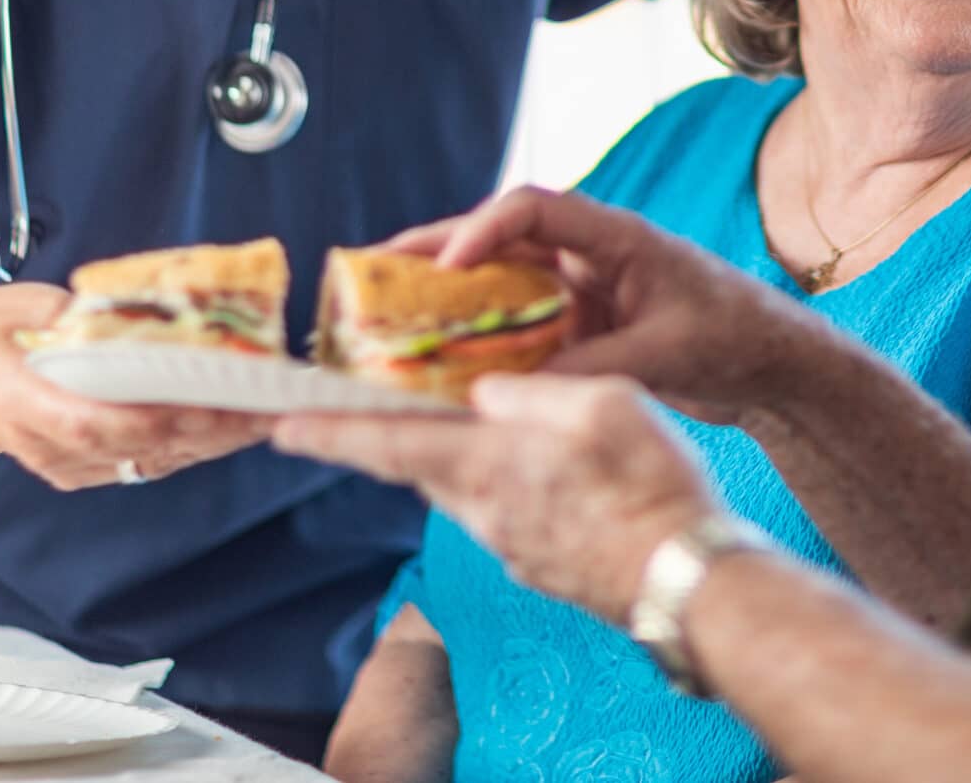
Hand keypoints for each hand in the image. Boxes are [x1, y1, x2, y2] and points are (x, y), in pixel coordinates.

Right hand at [0, 282, 274, 490]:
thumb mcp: (15, 306)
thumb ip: (74, 313)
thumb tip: (137, 309)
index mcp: (19, 402)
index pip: (92, 424)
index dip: (153, 421)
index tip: (207, 405)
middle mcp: (45, 445)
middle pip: (136, 447)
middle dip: (207, 428)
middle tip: (266, 402)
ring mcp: (66, 465)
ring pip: (150, 460)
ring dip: (213, 439)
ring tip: (270, 409)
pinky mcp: (86, 470)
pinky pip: (148, 461)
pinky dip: (195, 444)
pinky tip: (237, 421)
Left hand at [272, 373, 719, 623]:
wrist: (688, 582)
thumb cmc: (653, 487)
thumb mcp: (603, 405)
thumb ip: (533, 392)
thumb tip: (485, 388)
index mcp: (490, 464)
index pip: (388, 443)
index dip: (332, 432)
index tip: (282, 425)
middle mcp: (485, 511)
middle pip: (415, 467)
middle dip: (383, 436)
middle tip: (357, 408)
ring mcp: (511, 545)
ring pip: (457, 490)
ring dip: (441, 458)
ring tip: (449, 424)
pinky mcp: (538, 565)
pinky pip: (496, 514)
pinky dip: (490, 483)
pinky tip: (524, 467)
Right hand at [380, 186, 833, 426]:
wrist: (771, 362)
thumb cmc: (732, 337)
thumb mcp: (662, 356)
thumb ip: (592, 370)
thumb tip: (514, 396)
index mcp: (613, 235)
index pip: (531, 210)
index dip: (481, 232)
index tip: (445, 268)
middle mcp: (587, 251)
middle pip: (496, 236)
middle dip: (433, 251)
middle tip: (367, 269)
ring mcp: (580, 284)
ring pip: (497, 278)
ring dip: (443, 292)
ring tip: (377, 308)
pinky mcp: (578, 320)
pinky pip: (513, 319)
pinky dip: (474, 335)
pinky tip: (432, 361)